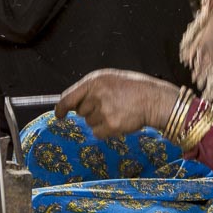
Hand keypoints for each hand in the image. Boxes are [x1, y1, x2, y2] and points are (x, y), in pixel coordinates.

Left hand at [56, 70, 179, 139]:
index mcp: (95, 81)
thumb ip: (90, 89)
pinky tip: (119, 121)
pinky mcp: (111, 124)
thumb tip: (71, 105)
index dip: (61, 108)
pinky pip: (98, 133)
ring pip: (89, 123)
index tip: (59, 114)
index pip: (68, 97)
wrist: (153, 99)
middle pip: (80, 112)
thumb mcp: (110, 79)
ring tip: (117, 112)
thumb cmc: (132, 89)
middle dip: (91, 112)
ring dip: (100, 121)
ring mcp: (104, 110)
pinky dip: (106, 131)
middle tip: (108, 106)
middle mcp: (97, 94)